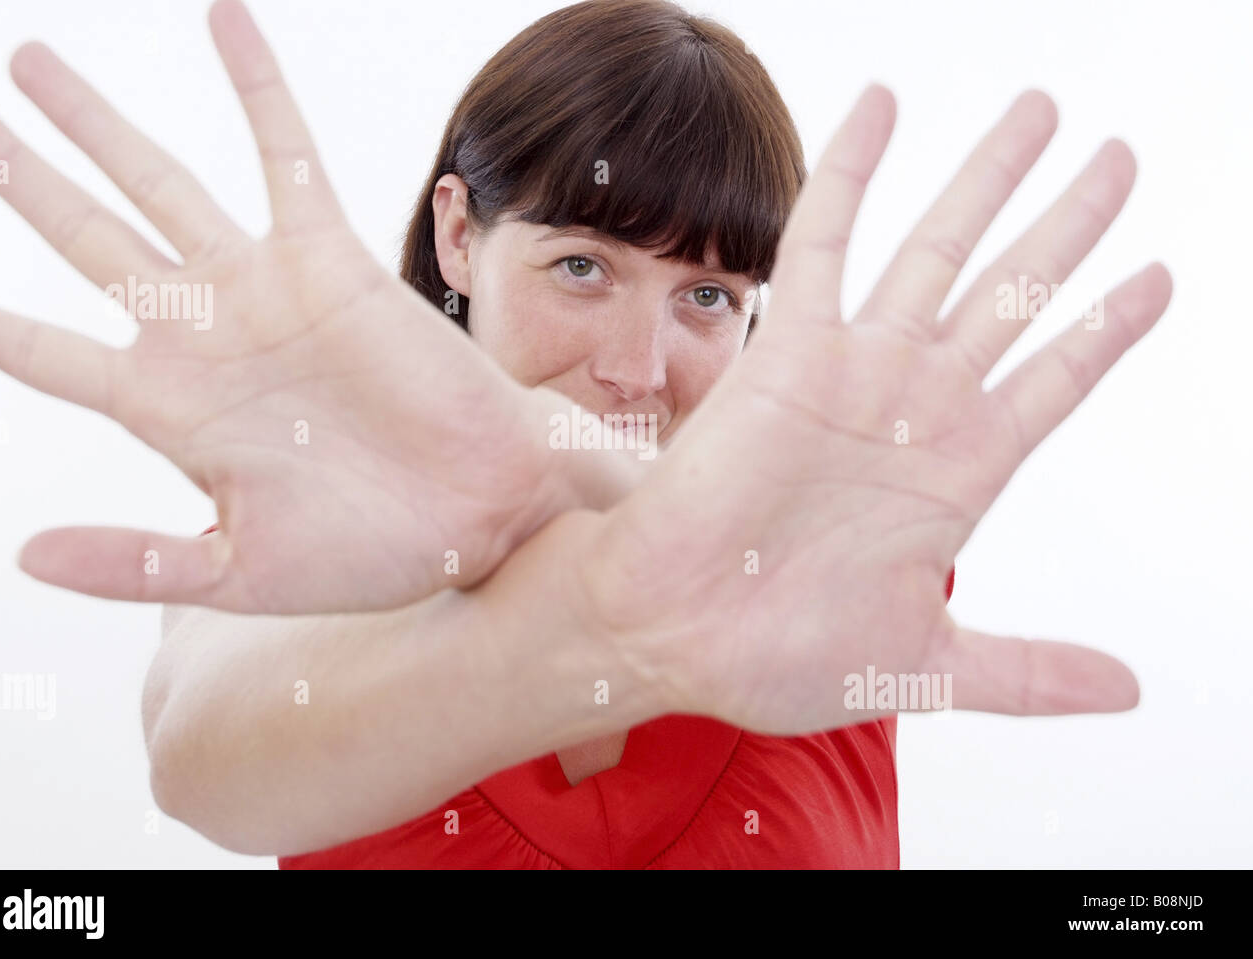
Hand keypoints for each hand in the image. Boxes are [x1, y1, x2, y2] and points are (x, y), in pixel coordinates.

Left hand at [0, 1, 612, 612]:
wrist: (484, 513)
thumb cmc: (374, 553)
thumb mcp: (241, 571)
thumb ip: (137, 564)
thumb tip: (24, 556)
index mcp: (170, 411)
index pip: (46, 352)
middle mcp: (204, 336)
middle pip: (84, 237)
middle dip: (19, 177)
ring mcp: (264, 289)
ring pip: (161, 184)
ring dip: (98, 125)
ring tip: (28, 64)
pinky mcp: (331, 258)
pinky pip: (285, 156)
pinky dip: (256, 89)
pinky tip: (221, 20)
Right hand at [583, 86, 1171, 730]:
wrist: (667, 635)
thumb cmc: (776, 657)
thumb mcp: (927, 665)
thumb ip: (1030, 671)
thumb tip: (1128, 692)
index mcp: (956, 474)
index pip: (1053, 379)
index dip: (1106, 329)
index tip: (1157, 277)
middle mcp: (914, 409)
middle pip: (1012, 292)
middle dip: (1067, 224)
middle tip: (1120, 159)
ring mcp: (855, 372)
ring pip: (937, 249)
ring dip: (989, 179)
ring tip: (1041, 112)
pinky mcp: (787, 351)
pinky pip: (824, 240)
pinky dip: (852, 172)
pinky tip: (884, 104)